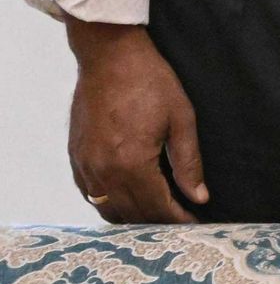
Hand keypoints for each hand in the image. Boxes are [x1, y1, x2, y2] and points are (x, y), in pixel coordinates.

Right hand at [65, 22, 206, 223]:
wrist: (110, 58)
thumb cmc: (149, 82)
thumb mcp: (181, 119)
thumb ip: (188, 162)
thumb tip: (199, 196)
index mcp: (132, 163)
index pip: (157, 207)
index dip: (178, 220)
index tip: (195, 225)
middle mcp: (103, 171)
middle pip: (132, 214)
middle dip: (158, 223)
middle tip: (180, 221)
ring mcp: (85, 166)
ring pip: (108, 209)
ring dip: (133, 217)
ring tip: (158, 213)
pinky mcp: (76, 157)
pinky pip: (91, 195)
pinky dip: (111, 203)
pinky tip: (129, 197)